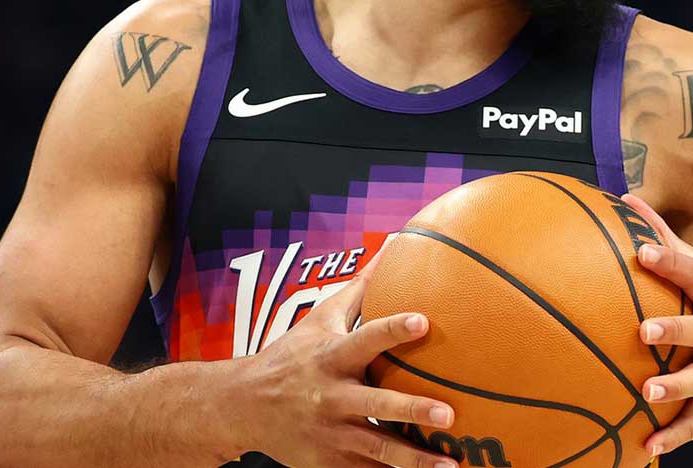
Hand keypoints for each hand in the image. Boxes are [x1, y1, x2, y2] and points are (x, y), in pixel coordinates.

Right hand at [236, 260, 459, 467]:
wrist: (242, 407)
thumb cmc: (291, 356)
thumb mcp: (320, 318)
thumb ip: (360, 289)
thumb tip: (391, 247)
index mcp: (332, 357)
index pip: (367, 338)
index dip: (394, 329)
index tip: (424, 321)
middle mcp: (332, 396)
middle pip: (376, 404)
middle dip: (411, 409)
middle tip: (448, 413)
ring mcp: (331, 433)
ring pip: (376, 448)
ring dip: (414, 458)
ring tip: (450, 464)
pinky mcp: (329, 461)